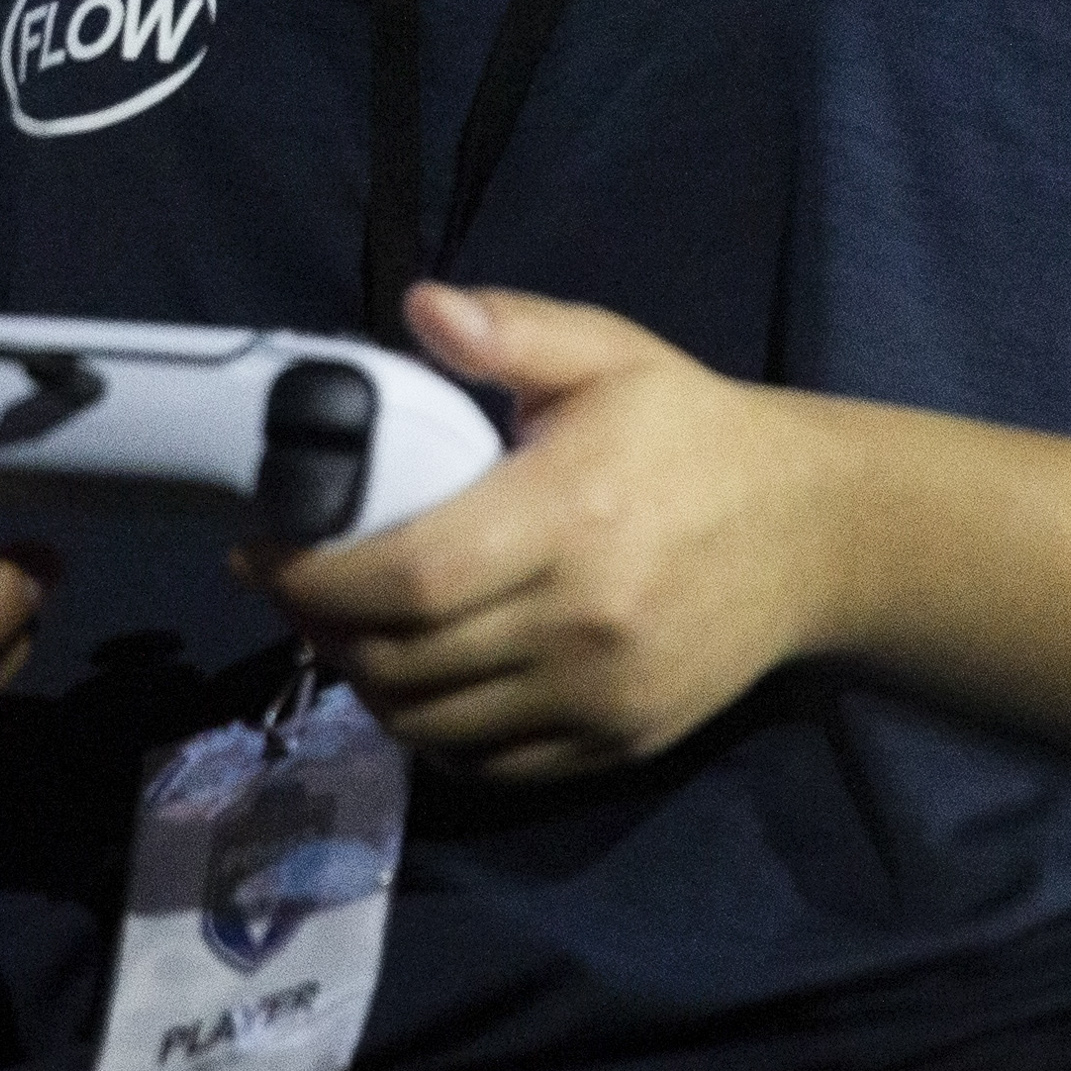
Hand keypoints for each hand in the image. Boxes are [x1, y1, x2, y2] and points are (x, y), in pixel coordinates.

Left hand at [249, 284, 840, 784]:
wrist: (812, 534)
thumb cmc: (690, 434)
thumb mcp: (609, 355)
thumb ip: (511, 331)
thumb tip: (419, 307)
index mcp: (568, 515)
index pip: (408, 576)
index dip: (314, 576)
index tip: (257, 549)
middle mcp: (581, 621)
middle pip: (404, 658)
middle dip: (320, 627)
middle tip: (290, 585)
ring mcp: (599, 695)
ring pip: (433, 722)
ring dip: (365, 683)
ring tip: (342, 630)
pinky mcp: (616, 743)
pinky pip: (487, 763)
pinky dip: (428, 731)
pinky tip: (411, 681)